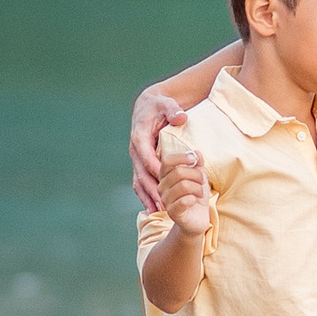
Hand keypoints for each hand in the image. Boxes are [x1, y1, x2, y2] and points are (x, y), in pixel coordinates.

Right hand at [129, 82, 180, 213]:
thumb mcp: (167, 104)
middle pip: (142, 174)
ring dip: (148, 197)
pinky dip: (145, 196)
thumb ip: (173, 110)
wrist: (147, 105)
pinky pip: (140, 182)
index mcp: (140, 137)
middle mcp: (135, 150)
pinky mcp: (139, 163)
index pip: (146, 156)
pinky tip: (154, 209)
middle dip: (152, 190)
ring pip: (139, 181)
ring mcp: (136, 158)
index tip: (167, 180)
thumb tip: (181, 117)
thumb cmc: (159, 105)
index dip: (155, 169)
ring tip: (159, 212)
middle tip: (164, 204)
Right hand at [155, 129, 209, 237]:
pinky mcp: (172, 212)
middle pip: (178, 172)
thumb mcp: (199, 176)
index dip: (182, 157)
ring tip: (200, 192)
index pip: (167, 161)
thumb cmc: (196, 195)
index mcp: (165, 176)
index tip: (195, 159)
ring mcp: (165, 200)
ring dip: (198, 188)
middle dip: (196, 175)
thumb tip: (196, 152)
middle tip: (202, 181)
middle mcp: (162, 187)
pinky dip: (195, 198)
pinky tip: (195, 201)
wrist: (197, 218)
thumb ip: (197, 163)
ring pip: (183, 186)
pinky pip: (185, 200)